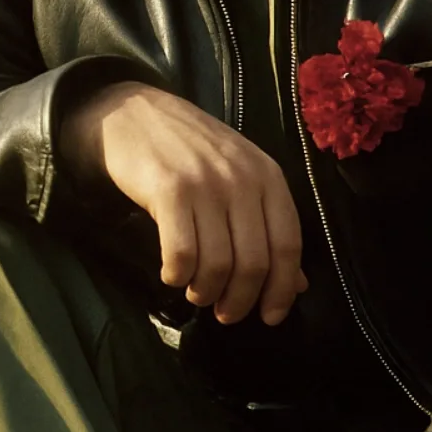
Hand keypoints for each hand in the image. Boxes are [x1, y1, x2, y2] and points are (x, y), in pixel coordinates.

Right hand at [63, 82, 306, 325]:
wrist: (134, 114)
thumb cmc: (189, 149)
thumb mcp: (239, 178)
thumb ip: (268, 226)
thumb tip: (297, 283)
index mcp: (268, 176)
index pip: (288, 245)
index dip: (281, 289)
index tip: (270, 317)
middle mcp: (242, 179)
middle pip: (253, 262)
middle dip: (240, 300)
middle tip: (224, 313)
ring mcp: (205, 184)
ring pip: (218, 263)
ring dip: (206, 291)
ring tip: (196, 293)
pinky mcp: (169, 191)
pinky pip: (182, 253)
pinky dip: (177, 276)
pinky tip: (171, 275)